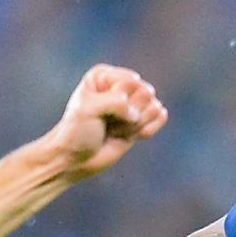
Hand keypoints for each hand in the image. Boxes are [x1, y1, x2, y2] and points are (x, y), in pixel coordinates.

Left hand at [44, 65, 167, 181]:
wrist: (75, 160)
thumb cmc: (76, 132)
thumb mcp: (89, 109)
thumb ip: (117, 102)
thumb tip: (146, 110)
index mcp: (104, 75)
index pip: (132, 81)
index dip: (120, 101)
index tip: (99, 113)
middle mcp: (120, 84)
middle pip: (146, 92)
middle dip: (128, 114)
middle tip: (108, 123)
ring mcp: (132, 103)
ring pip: (154, 107)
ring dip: (134, 125)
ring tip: (114, 129)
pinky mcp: (142, 119)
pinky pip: (160, 117)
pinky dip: (146, 130)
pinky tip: (128, 135)